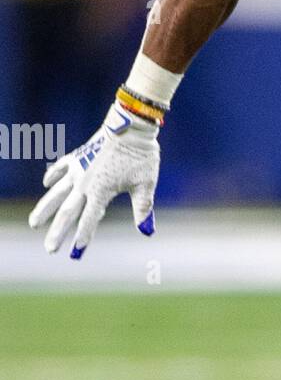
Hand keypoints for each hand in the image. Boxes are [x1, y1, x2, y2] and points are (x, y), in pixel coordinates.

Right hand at [28, 102, 159, 257]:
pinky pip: (61, 168)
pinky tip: (46, 183)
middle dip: (58, 233)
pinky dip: (52, 175)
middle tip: (50, 250)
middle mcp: (85, 183)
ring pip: (56, 193)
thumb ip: (143, 209)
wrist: (130, 126)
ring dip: (44, 209)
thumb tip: (147, 232)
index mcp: (101, 191)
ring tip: (33, 224)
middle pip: (68, 213)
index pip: (89, 220)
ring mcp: (79, 169)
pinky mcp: (79, 156)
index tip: (76, 253)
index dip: (83, 237)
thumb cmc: (141, 156)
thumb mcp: (145, 185)